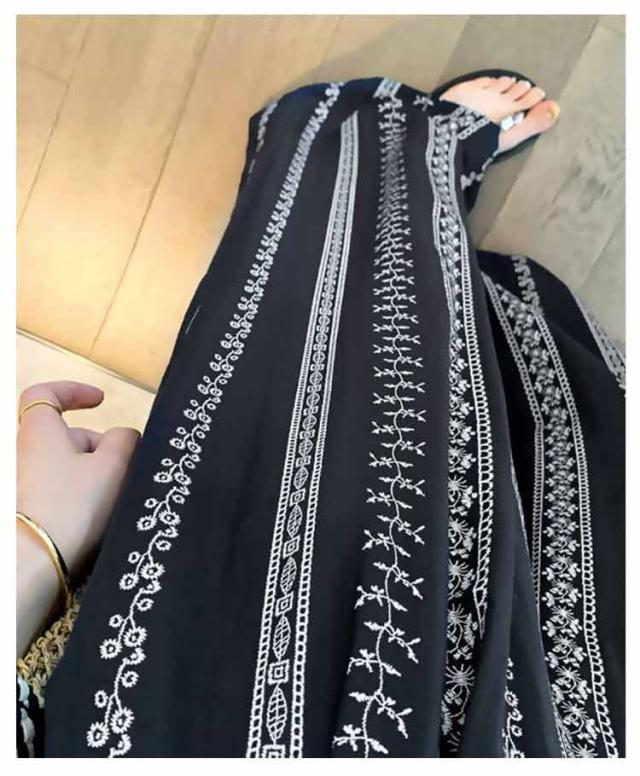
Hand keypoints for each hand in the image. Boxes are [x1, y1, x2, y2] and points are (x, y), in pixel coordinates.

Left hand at [17, 380, 139, 655]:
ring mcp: (21, 484)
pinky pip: (58, 492)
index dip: (73, 391)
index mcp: (39, 431)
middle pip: (65, 436)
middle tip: (126, 466)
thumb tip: (125, 435)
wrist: (33, 563)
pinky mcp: (25, 511)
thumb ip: (126, 440)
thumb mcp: (113, 465)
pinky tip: (98, 519)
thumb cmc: (73, 503)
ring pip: (64, 466)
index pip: (45, 394)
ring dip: (92, 474)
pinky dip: (79, 496)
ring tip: (116, 499)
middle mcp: (23, 452)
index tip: (100, 400)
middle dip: (98, 445)